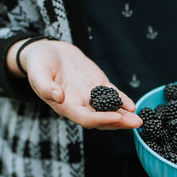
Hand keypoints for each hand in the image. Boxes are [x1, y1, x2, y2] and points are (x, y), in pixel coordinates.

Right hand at [7, 39, 141, 129]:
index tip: (116, 117)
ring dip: (125, 116)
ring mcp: (91, 96)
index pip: (86, 118)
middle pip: (102, 119)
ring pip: (110, 110)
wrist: (48, 52)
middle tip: (136, 124)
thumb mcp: (37, 72)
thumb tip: (58, 97)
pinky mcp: (98, 85)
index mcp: (65, 106)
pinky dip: (122, 101)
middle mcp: (80, 105)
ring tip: (139, 120)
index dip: (101, 119)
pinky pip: (112, 95)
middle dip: (120, 122)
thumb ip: (45, 86)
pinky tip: (132, 106)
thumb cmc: (39, 63)